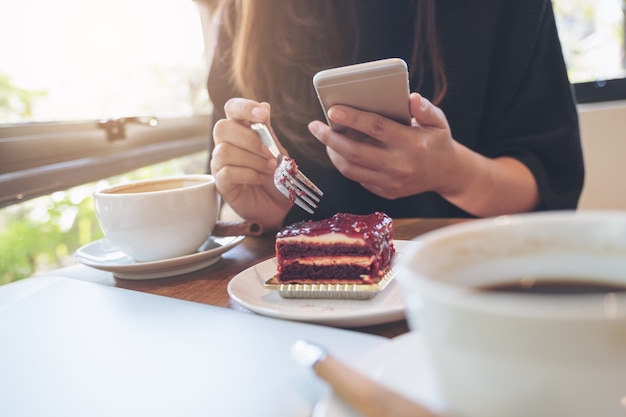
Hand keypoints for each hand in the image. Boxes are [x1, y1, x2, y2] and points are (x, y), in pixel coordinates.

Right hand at [210, 98, 292, 230]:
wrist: (280, 205)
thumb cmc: (276, 176)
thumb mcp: (277, 150)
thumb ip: (268, 131)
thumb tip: (264, 105)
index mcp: (241, 130)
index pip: (232, 108)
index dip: (244, 107)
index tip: (262, 115)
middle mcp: (226, 143)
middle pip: (222, 128)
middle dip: (250, 140)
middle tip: (271, 153)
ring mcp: (220, 163)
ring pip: (224, 151)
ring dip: (253, 160)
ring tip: (270, 169)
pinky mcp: (221, 183)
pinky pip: (227, 172)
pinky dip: (249, 174)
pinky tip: (261, 178)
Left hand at [308, 93, 538, 215]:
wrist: (447, 174)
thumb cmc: (438, 141)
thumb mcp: (439, 121)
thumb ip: (425, 109)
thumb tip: (410, 98)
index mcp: (414, 144)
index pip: (377, 128)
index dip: (352, 118)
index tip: (332, 109)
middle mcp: (401, 166)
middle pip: (356, 152)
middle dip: (330, 138)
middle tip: (315, 126)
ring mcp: (393, 183)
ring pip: (352, 169)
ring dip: (333, 153)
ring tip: (325, 138)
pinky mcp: (387, 192)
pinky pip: (359, 178)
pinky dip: (345, 164)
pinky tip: (339, 151)